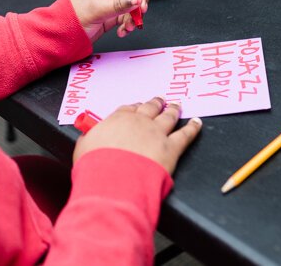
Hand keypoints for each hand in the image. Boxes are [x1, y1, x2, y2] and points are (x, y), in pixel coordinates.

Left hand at [68, 0, 148, 41]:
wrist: (63, 37)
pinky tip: (123, 30)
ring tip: (129, 25)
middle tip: (140, 8)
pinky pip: (128, 16)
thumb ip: (117, 5)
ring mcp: (112, 3)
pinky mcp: (114, 16)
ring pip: (133, 3)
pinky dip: (129, 24)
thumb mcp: (95, 10)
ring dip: (135, 14)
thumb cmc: (69, 19)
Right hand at [73, 97, 201, 174]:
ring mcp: (157, 134)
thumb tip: (89, 137)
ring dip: (173, 110)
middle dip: (156, 103)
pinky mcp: (171, 149)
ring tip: (177, 106)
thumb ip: (89, 138)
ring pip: (168, 117)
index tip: (138, 106)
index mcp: (118, 120)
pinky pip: (186, 135)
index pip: (129, 109)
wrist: (113, 180)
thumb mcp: (84, 147)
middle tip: (160, 100)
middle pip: (150, 108)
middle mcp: (139, 122)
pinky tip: (197, 123)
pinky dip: (193, 128)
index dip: (136, 107)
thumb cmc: (95, 165)